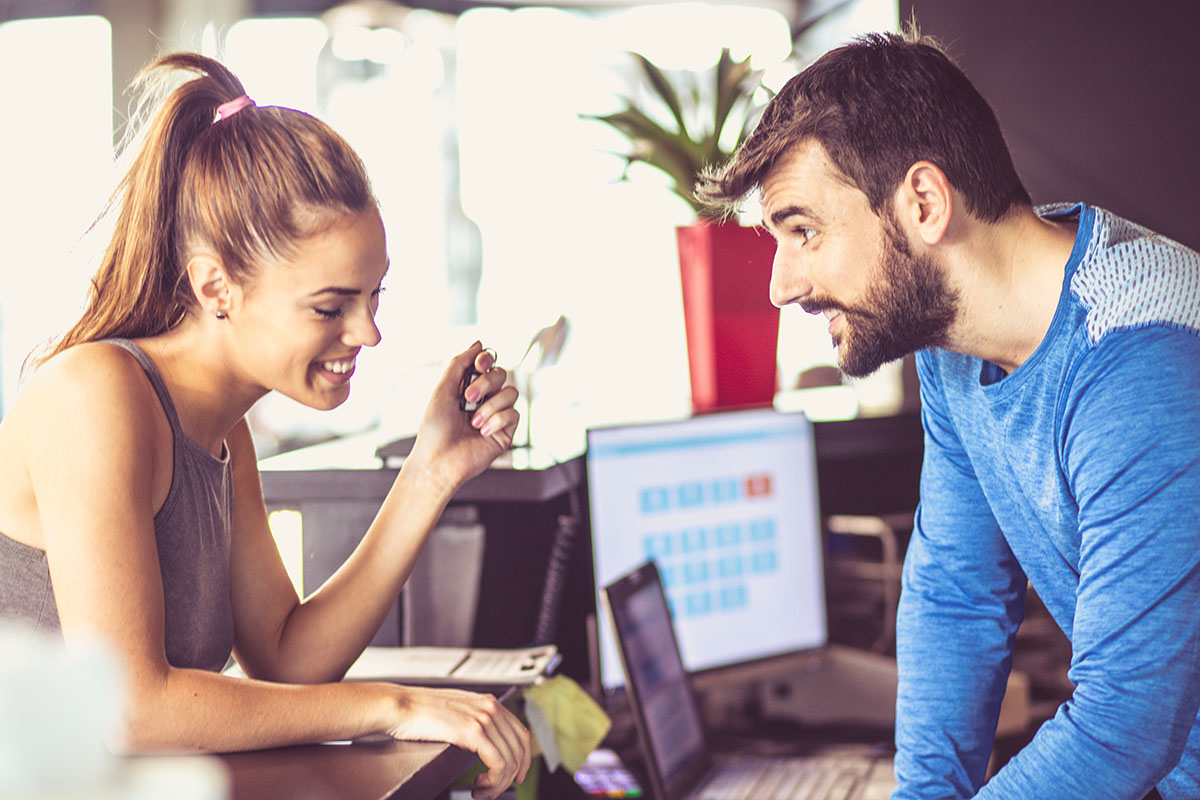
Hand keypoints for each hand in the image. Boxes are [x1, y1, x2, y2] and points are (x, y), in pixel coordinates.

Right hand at [385, 684, 531, 798]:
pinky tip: (479, 786)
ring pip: (510, 760)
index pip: (521, 733)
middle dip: (512, 775)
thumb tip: (485, 745)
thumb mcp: (457, 712)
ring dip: (499, 783)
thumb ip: (474, 722)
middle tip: (495, 790)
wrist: (400, 706)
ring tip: (483, 791)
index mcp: (489, 702)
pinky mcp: (473, 732)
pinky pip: (498, 763)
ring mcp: (484, 719)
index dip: (524, 758)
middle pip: (520, 749)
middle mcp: (491, 708)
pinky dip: (494, 781)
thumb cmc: (420, 712)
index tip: (518, 774)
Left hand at [406, 342, 519, 496]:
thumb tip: (478, 343)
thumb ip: (459, 363)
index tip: (479, 364)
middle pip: (501, 374)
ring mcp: (496, 415)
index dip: (487, 358)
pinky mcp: (505, 432)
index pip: (487, 363)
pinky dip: (497, 420)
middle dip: (485, 383)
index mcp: (467, 387)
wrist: (438, 460)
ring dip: (490, 406)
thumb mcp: (441, 389)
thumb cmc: (434, 429)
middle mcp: (484, 399)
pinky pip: (514, 413)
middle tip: (468, 398)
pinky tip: (483, 432)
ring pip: (510, 393)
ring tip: (473, 422)